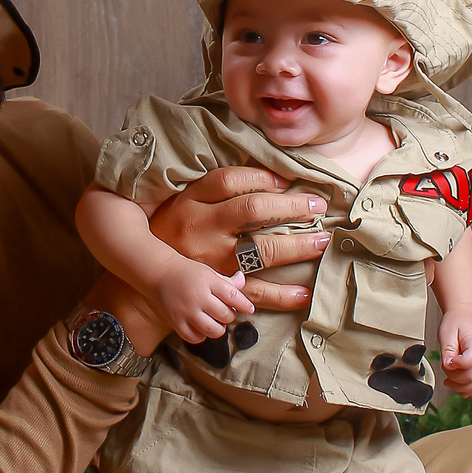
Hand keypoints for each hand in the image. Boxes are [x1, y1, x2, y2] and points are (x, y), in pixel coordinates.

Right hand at [149, 167, 329, 311]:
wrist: (150, 279)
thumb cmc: (173, 233)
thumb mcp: (183, 202)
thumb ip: (214, 190)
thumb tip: (268, 177)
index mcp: (191, 201)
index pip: (230, 180)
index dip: (262, 177)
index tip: (286, 181)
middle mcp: (201, 228)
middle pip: (253, 210)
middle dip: (292, 207)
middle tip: (318, 205)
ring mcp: (211, 261)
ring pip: (261, 250)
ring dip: (297, 246)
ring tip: (321, 241)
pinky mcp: (218, 288)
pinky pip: (255, 292)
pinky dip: (283, 295)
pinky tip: (304, 292)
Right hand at [152, 262, 254, 343]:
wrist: (160, 274)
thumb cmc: (187, 273)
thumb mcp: (208, 272)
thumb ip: (227, 281)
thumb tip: (243, 281)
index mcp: (208, 281)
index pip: (233, 295)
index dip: (245, 305)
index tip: (249, 309)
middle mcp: (197, 297)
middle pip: (226, 315)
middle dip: (229, 315)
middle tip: (225, 311)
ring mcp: (186, 311)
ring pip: (213, 330)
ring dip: (219, 328)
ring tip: (215, 321)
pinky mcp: (176, 322)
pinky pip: (195, 338)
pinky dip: (202, 335)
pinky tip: (201, 326)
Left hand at [438, 312, 471, 395]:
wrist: (467, 315)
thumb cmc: (457, 322)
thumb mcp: (446, 332)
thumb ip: (447, 350)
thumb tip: (448, 365)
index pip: (469, 362)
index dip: (455, 364)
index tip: (447, 360)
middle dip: (455, 378)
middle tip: (445, 369)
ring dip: (462, 387)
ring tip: (449, 382)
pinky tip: (461, 390)